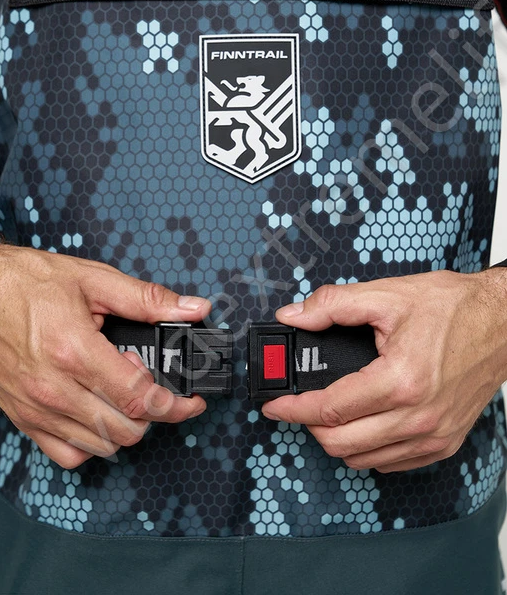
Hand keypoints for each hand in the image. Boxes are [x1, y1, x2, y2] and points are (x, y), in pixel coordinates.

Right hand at [0, 242, 210, 468]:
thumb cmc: (23, 281)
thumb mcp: (92, 279)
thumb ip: (146, 298)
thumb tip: (191, 308)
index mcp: (73, 350)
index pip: (137, 398)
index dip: (174, 404)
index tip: (190, 400)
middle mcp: (53, 387)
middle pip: (125, 429)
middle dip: (154, 413)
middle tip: (156, 387)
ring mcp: (36, 408)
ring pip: (101, 446)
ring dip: (125, 427)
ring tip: (125, 394)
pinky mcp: (23, 419)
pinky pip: (67, 454)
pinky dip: (92, 443)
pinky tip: (98, 413)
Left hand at [262, 268, 506, 472]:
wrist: (502, 322)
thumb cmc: (453, 308)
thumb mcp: (388, 295)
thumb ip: (334, 304)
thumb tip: (294, 315)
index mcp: (401, 380)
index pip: (330, 409)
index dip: (293, 408)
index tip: (274, 405)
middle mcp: (419, 417)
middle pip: (341, 443)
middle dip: (310, 425)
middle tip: (299, 403)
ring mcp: (434, 435)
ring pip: (364, 459)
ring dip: (337, 439)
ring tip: (328, 411)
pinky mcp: (444, 443)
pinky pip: (392, 463)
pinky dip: (368, 449)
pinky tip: (362, 423)